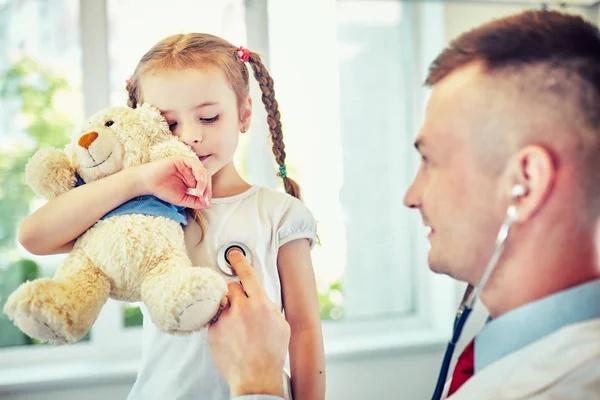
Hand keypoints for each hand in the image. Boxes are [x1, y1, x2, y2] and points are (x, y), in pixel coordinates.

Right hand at [133, 156, 210, 208]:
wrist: (147, 183)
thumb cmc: (163, 190)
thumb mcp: (182, 199)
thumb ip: (195, 202)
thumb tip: (208, 205)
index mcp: (192, 179)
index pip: (206, 185)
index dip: (208, 194)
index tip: (207, 204)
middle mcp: (191, 171)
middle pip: (206, 178)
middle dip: (207, 189)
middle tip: (204, 199)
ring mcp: (187, 164)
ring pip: (202, 171)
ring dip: (203, 183)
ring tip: (199, 193)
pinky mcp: (181, 159)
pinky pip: (194, 163)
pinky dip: (198, 173)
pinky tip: (196, 184)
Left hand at [208, 249, 289, 396]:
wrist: (255, 378)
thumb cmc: (272, 353)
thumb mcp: (281, 325)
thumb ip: (269, 306)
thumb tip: (260, 297)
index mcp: (261, 305)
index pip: (247, 275)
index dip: (239, 261)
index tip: (233, 253)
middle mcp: (242, 309)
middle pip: (232, 287)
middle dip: (237, 294)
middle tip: (242, 308)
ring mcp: (225, 320)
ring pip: (223, 303)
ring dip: (229, 309)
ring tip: (236, 326)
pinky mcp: (213, 331)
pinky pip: (215, 319)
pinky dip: (222, 324)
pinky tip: (231, 337)